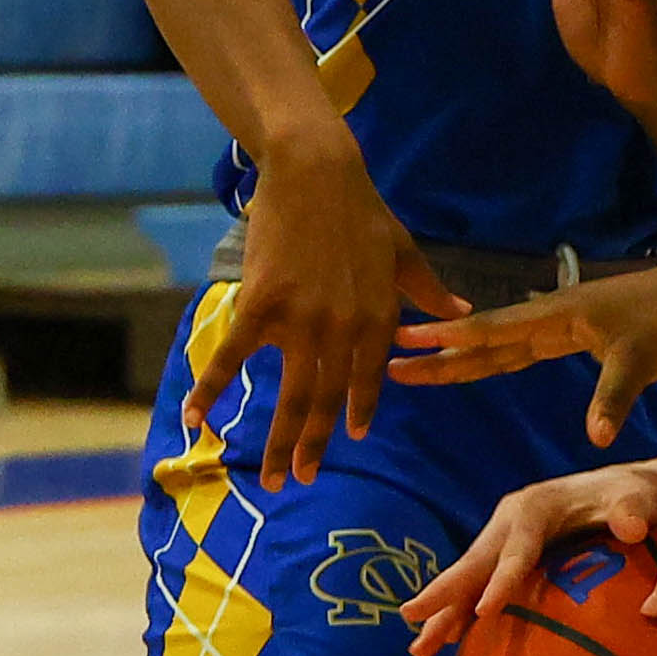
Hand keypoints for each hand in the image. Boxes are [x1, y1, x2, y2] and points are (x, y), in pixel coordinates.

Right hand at [186, 133, 466, 487]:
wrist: (316, 174)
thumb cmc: (362, 211)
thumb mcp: (405, 253)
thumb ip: (429, 291)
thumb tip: (461, 311)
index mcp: (378, 320)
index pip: (367, 381)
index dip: (356, 410)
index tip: (347, 438)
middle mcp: (343, 330)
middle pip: (325, 401)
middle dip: (312, 447)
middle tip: (298, 481)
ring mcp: (301, 321)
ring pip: (288, 394)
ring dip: (278, 441)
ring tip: (269, 477)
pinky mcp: (260, 305)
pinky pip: (231, 358)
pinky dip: (211, 390)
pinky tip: (195, 420)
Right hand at [391, 253, 656, 441]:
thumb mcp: (641, 360)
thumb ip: (612, 397)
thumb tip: (593, 439)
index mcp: (557, 316)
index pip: (492, 330)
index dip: (448, 339)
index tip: (405, 339)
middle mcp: (552, 316)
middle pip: (486, 338)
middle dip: (440, 353)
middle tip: (393, 361)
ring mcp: (565, 322)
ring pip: (503, 342)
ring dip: (464, 354)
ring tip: (424, 360)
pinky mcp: (580, 331)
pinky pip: (527, 345)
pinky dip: (500, 354)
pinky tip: (487, 358)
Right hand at [400, 457, 656, 655]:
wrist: (638, 493)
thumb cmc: (640, 497)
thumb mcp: (643, 497)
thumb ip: (634, 508)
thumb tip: (629, 525)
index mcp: (537, 506)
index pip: (516, 550)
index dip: (500, 579)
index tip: (482, 611)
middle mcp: (513, 521)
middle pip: (476, 561)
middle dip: (445, 591)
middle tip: (411, 616)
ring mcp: (508, 541)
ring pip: (471, 578)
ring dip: (444, 611)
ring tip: (418, 648)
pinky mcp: (512, 558)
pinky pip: (482, 587)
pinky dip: (462, 614)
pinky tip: (447, 644)